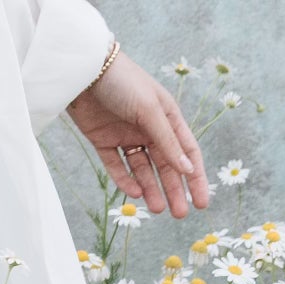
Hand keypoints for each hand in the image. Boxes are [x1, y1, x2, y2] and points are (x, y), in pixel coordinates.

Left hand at [67, 48, 209, 218]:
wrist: (82, 69)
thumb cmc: (123, 82)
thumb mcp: (150, 110)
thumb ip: (168, 141)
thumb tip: (188, 169)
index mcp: (167, 117)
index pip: (187, 152)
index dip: (195, 177)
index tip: (201, 202)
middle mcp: (148, 128)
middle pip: (165, 165)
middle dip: (173, 189)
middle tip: (179, 214)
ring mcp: (125, 134)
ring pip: (141, 169)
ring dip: (151, 188)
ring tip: (158, 208)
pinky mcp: (103, 139)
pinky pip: (116, 164)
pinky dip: (125, 179)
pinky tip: (134, 192)